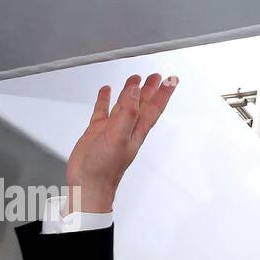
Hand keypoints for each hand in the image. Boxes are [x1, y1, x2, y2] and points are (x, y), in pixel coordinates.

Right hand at [65, 73, 177, 214]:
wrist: (87, 183)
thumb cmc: (105, 168)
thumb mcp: (119, 138)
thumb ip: (127, 114)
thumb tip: (135, 92)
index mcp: (137, 130)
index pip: (154, 108)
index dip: (163, 93)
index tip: (171, 80)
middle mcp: (127, 128)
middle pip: (142, 104)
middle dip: (150, 89)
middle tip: (157, 76)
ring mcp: (112, 129)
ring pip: (123, 105)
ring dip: (130, 91)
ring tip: (134, 78)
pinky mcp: (97, 131)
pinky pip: (102, 111)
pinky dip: (104, 99)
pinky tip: (106, 90)